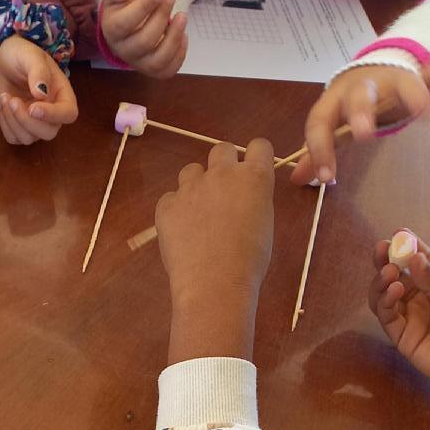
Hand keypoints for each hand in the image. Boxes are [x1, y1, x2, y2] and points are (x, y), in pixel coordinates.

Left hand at [0, 36, 77, 144]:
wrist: (5, 61)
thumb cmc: (22, 54)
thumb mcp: (30, 56)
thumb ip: (38, 72)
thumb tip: (42, 94)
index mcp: (63, 94)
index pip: (68, 114)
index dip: (53, 115)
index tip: (33, 107)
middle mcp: (53, 113)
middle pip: (49, 132)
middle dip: (27, 121)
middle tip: (13, 100)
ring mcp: (36, 122)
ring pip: (29, 138)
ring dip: (13, 121)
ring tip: (5, 97)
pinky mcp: (20, 126)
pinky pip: (14, 138)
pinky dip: (5, 126)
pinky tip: (4, 107)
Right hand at [100, 0, 186, 78]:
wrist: (128, 23)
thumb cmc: (123, 5)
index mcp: (111, 30)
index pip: (126, 23)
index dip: (145, 7)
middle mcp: (123, 51)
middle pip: (144, 41)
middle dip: (161, 17)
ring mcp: (138, 63)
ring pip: (157, 60)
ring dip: (173, 38)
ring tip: (182, 16)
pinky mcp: (153, 70)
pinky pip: (167, 71)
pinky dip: (179, 55)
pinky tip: (183, 35)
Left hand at [157, 140, 274, 362]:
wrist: (214, 283)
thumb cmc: (249, 261)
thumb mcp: (263, 224)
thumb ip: (253, 199)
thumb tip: (242, 196)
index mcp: (254, 177)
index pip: (259, 145)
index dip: (254, 157)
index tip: (250, 170)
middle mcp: (222, 174)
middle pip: (221, 150)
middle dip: (222, 165)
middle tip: (222, 193)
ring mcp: (190, 187)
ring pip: (191, 171)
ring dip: (196, 186)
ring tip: (199, 216)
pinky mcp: (166, 204)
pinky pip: (170, 198)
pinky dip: (175, 210)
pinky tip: (181, 233)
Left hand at [291, 60, 429, 185]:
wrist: (369, 69)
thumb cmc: (346, 108)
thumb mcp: (330, 126)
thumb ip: (316, 152)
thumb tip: (295, 179)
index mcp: (331, 103)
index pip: (319, 124)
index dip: (319, 150)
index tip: (327, 177)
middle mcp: (357, 88)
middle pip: (356, 99)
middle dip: (359, 114)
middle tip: (364, 135)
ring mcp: (386, 79)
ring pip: (397, 83)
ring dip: (410, 95)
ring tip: (423, 111)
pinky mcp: (412, 74)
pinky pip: (428, 71)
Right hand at [369, 231, 429, 403]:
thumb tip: (415, 257)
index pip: (420, 260)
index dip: (408, 245)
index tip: (398, 233)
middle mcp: (419, 296)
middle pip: (395, 274)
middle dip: (386, 260)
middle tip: (381, 248)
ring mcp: (407, 315)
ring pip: (383, 293)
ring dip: (381, 280)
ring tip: (389, 273)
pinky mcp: (399, 335)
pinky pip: (385, 315)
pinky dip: (385, 301)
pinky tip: (393, 290)